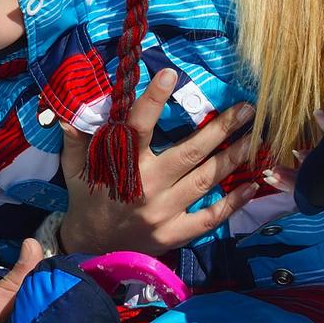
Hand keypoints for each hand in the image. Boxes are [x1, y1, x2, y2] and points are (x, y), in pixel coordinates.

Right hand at [57, 70, 266, 255]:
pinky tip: (251, 186)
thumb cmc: (87, 200)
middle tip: (246, 108)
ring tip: (254, 138)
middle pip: (189, 152)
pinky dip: (232, 203)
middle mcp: (146, 187)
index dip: (152, 100)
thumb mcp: (74, 170)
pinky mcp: (174, 234)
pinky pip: (209, 218)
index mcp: (121, 166)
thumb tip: (69, 113)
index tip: (170, 74)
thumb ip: (76, 141)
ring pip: (205, 180)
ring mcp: (163, 212)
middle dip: (220, 128)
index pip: (138, 126)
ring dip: (232, 158)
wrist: (90, 248)